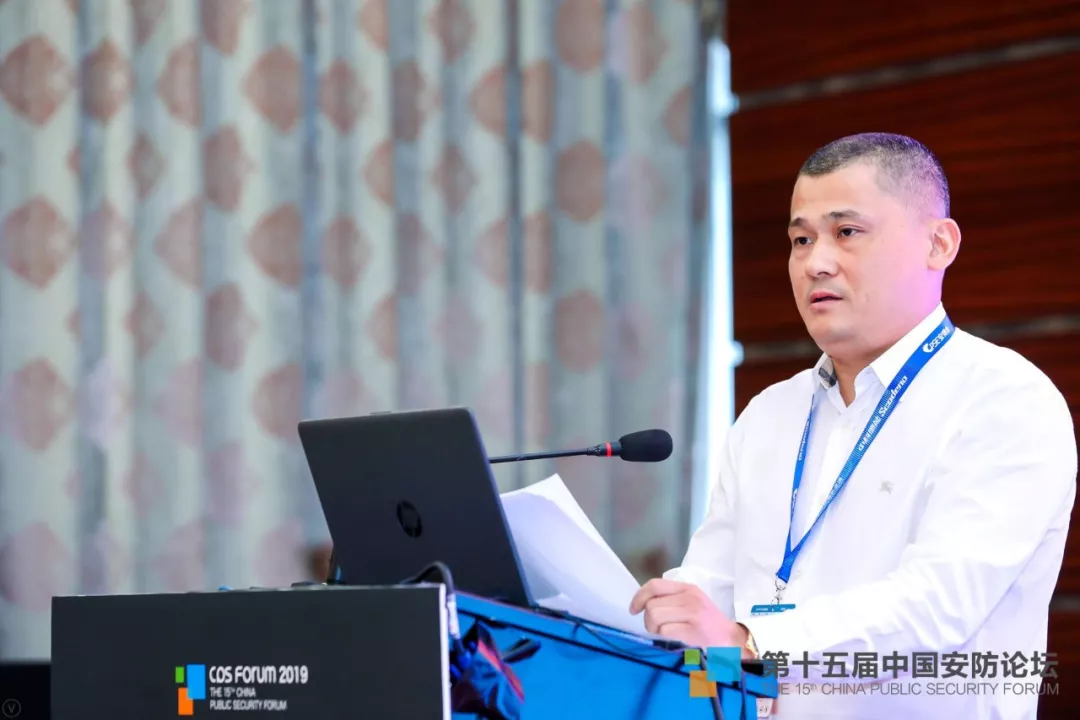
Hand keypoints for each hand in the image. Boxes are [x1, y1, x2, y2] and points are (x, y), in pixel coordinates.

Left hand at [630, 578, 748, 650]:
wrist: (732, 640)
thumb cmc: (708, 623)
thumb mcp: (691, 603)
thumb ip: (671, 599)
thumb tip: (643, 603)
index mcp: (687, 588)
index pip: (654, 585)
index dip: (639, 597)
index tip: (634, 609)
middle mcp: (689, 597)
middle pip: (652, 605)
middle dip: (648, 620)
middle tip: (656, 629)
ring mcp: (693, 613)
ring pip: (655, 617)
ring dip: (654, 629)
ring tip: (664, 634)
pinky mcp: (694, 630)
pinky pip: (665, 631)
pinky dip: (664, 637)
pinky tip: (674, 639)